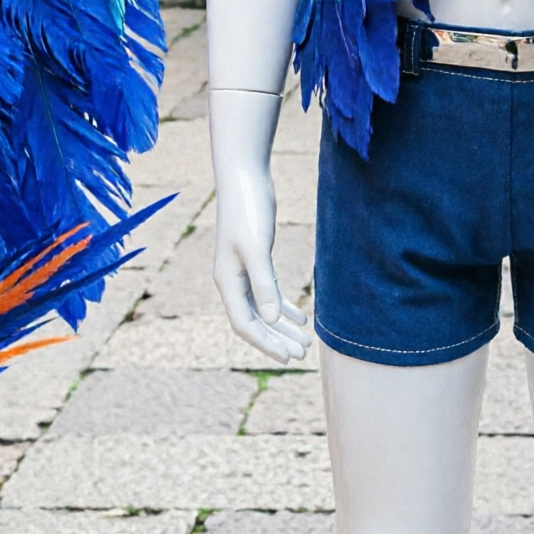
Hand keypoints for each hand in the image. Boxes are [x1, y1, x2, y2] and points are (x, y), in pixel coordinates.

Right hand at [212, 151, 310, 363]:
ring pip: (263, 309)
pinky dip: (284, 306)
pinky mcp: (257, 259)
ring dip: (283, 326)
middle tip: (302, 355)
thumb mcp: (257, 248)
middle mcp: (232, 280)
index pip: (244, 324)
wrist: (245, 177)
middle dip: (277, 340)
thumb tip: (273, 320)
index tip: (288, 356)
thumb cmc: (248, 209)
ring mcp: (243, 270)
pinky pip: (269, 292)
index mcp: (227, 281)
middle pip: (255, 321)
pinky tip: (301, 317)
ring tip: (306, 341)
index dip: (266, 343)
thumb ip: (263, 284)